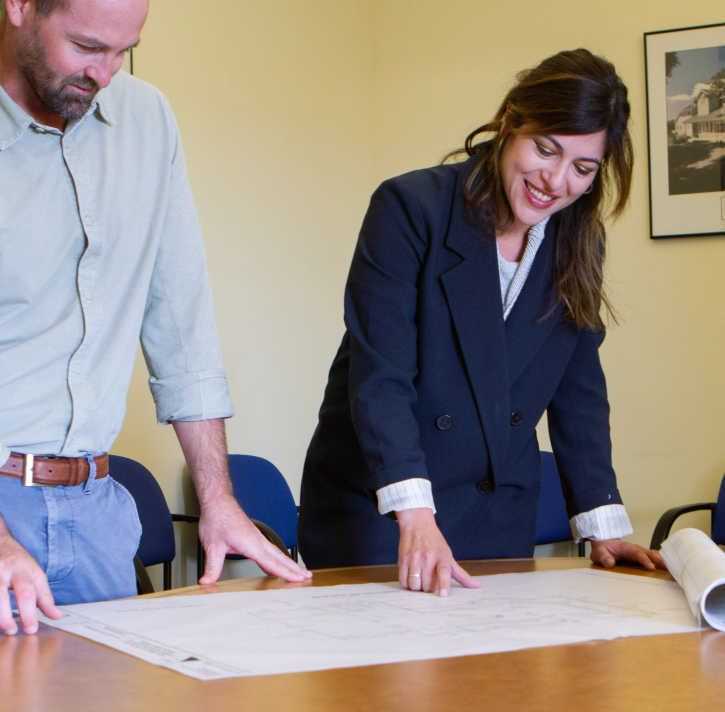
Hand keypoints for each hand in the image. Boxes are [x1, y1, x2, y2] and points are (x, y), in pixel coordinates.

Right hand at [0, 529, 60, 635]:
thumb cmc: (18, 562)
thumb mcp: (35, 574)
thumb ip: (44, 597)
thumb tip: (57, 616)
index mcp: (22, 570)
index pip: (27, 593)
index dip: (29, 614)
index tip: (31, 629)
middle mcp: (3, 570)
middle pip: (2, 595)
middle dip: (5, 617)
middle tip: (12, 631)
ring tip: (2, 628)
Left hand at [197, 495, 311, 584]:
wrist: (218, 502)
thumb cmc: (217, 519)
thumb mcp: (212, 546)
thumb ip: (212, 566)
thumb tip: (206, 581)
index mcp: (251, 544)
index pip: (271, 562)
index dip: (285, 573)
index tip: (297, 579)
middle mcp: (258, 540)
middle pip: (280, 557)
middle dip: (294, 568)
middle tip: (307, 577)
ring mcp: (258, 537)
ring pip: (277, 552)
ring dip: (289, 562)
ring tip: (299, 571)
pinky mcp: (254, 535)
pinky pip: (270, 549)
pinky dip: (278, 557)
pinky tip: (278, 562)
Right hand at [397, 508, 481, 596]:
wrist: (417, 524)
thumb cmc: (435, 542)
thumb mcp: (449, 556)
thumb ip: (462, 574)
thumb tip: (478, 586)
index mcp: (442, 556)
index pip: (444, 572)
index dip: (443, 584)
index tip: (443, 595)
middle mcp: (428, 557)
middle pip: (428, 585)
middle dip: (429, 589)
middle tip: (429, 581)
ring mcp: (415, 558)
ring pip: (414, 585)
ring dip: (417, 588)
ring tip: (419, 580)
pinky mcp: (403, 560)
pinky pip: (403, 581)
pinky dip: (407, 584)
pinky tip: (411, 578)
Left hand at [590, 539, 665, 570]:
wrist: (604, 544)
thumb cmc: (603, 549)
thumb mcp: (599, 553)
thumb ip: (604, 557)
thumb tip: (610, 563)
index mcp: (626, 548)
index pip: (637, 553)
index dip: (645, 560)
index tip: (651, 568)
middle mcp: (635, 549)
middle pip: (649, 553)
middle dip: (659, 560)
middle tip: (669, 569)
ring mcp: (639, 553)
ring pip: (653, 556)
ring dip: (662, 563)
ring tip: (673, 572)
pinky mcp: (641, 558)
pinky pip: (652, 560)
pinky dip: (660, 564)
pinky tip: (667, 572)